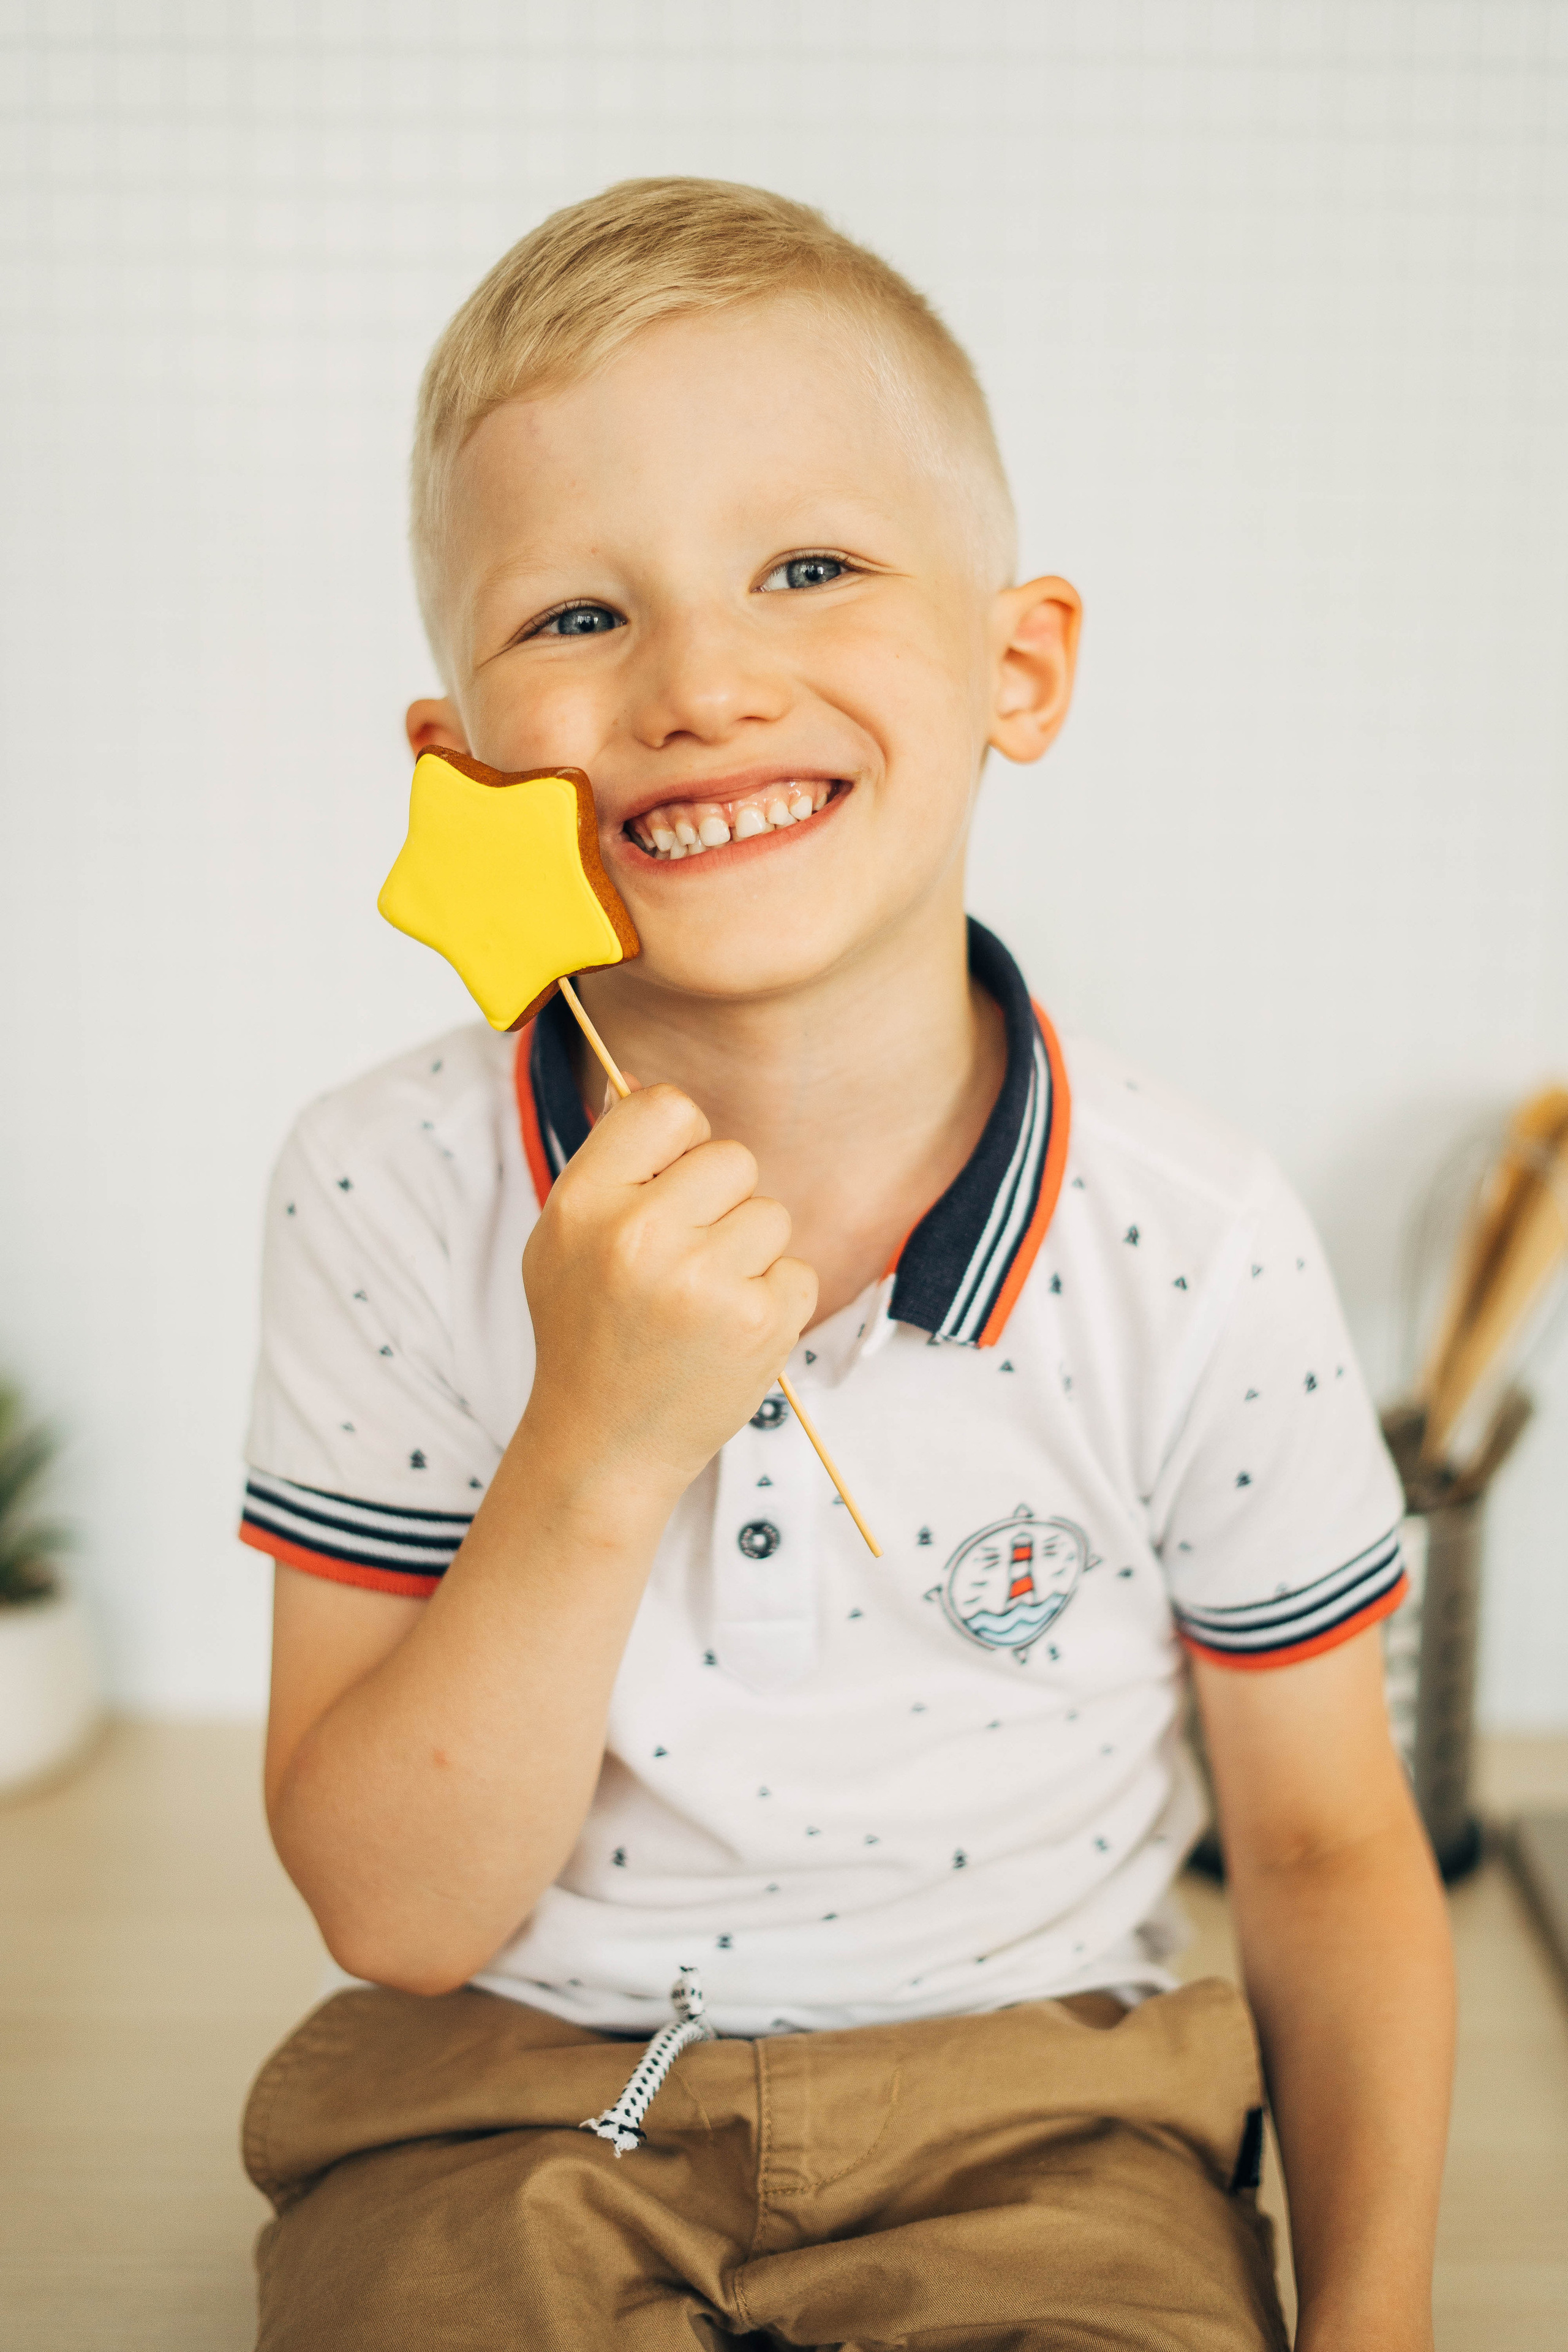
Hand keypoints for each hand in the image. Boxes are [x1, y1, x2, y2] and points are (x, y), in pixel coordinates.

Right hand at [521, 1082, 817, 1496]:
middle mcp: (640, 1235)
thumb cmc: (588, 1332)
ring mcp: (703, 1281)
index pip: (667, 1107)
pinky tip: (728, 1335)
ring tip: (702, 1304)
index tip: (674, 1182)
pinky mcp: (758, 1323)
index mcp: (584, 1203)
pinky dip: (774, 1302)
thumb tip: (654, 1094)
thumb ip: (610, 1168)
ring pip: (771, 1215)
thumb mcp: (564, 1241)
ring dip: (750, 1255)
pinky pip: (797, 1271)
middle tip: (687, 1260)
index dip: (683, 1140)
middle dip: (722, 1202)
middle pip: (733, 1158)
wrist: (604, 1446)